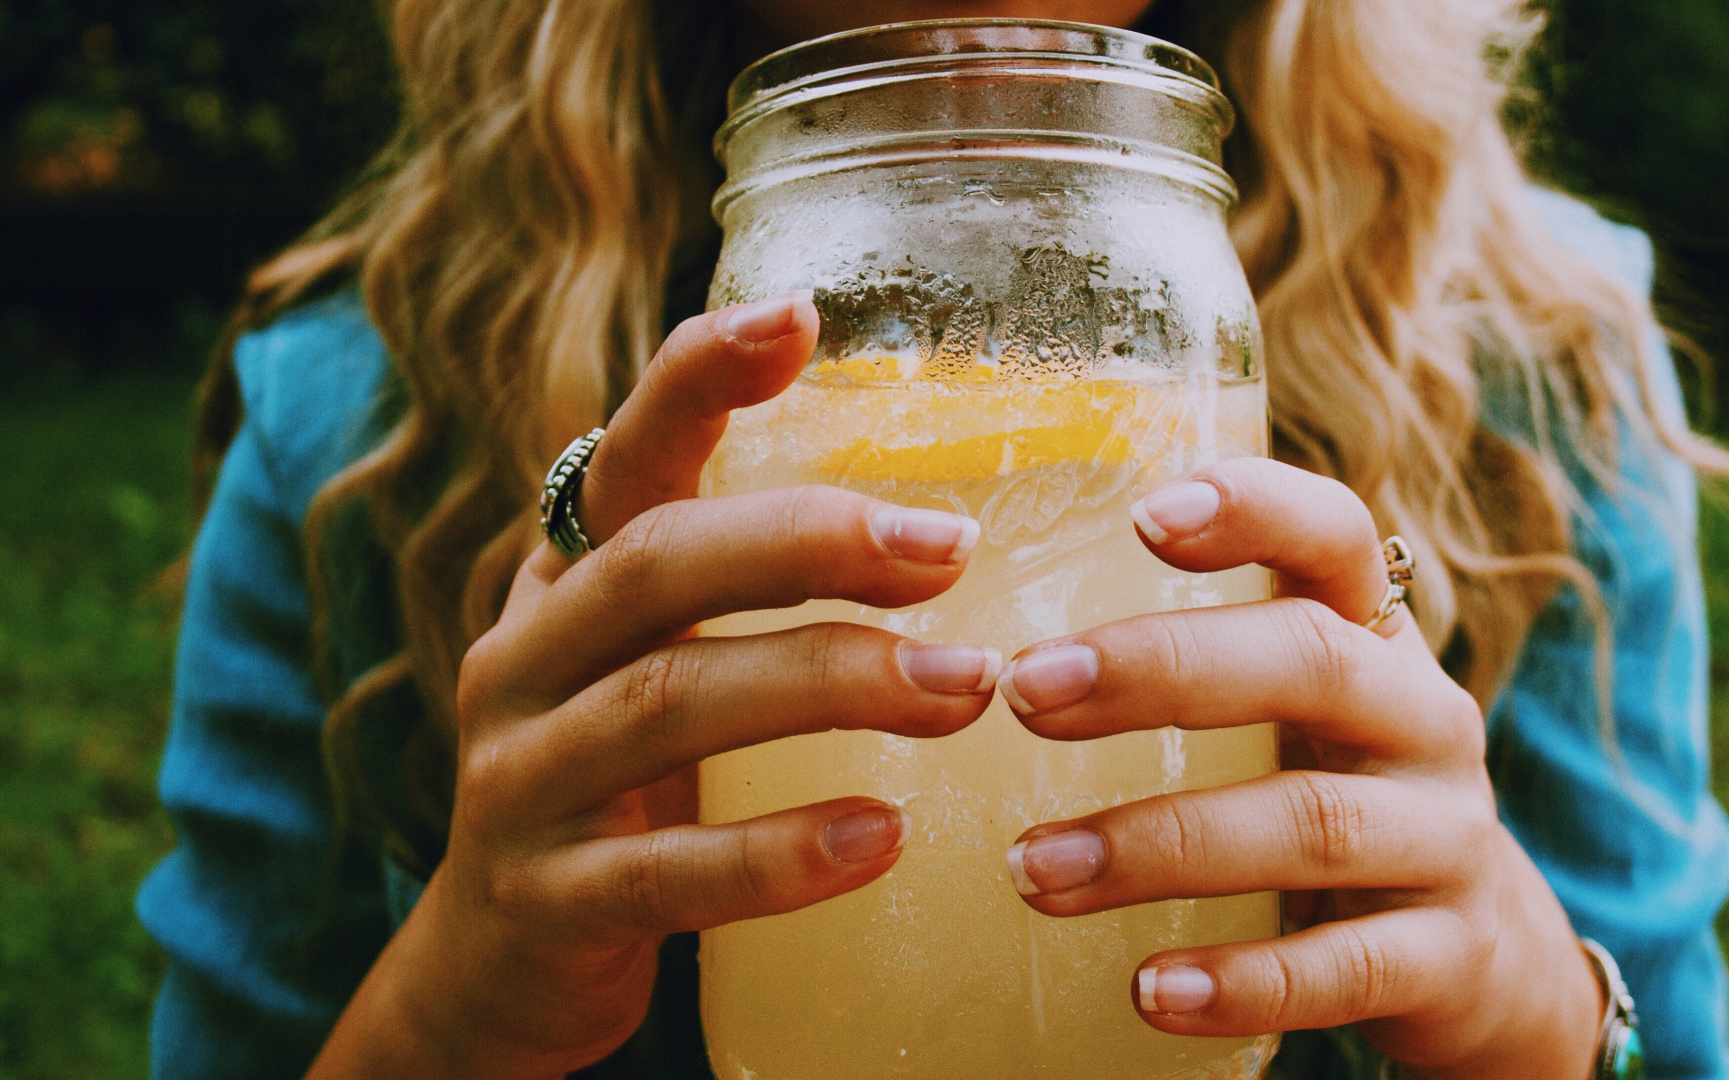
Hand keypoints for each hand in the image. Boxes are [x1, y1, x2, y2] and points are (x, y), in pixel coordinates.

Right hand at [307, 294, 1001, 1079]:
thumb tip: (934, 522)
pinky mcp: (543, 900)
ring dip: (830, 683)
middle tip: (953, 548)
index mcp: (564, 583)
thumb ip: (740, 588)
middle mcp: (522, 659)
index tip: (800, 318)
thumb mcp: (658, 662)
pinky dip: (778, 853)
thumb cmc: (623, 782)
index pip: (626, 456)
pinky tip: (882, 835)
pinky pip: (664, 873)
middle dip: (810, 542)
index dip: (697, 378)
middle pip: (657, 564)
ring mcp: (519, 780)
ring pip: (668, 703)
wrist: (499, 963)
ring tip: (964, 688)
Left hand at [998, 460, 1602, 1078]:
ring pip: (1311, 824)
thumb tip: (976, 659)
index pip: (1335, 539)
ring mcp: (1447, 838)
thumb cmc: (1332, 802)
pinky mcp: (1447, 957)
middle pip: (1310, 663)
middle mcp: (1424, 719)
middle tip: (1025, 692)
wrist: (1482, 962)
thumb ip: (1191, 675)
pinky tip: (1148, 991)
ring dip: (1161, 844)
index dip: (1255, 509)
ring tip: (1033, 869)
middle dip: (1162, 669)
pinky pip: (1345, 967)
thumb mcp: (1291, 721)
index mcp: (1373, 641)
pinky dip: (1243, 980)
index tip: (1144, 515)